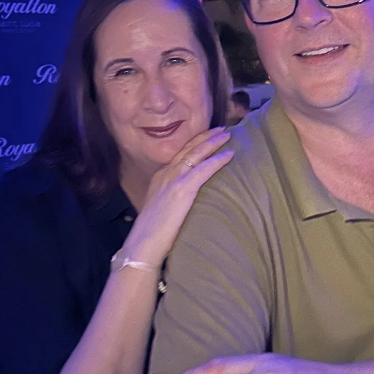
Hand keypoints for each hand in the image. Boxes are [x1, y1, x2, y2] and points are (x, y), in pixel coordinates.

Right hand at [124, 127, 233, 265]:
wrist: (143, 245)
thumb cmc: (154, 234)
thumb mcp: (162, 208)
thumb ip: (174, 197)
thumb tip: (189, 197)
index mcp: (160, 177)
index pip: (180, 153)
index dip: (195, 143)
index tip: (208, 136)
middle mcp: (165, 173)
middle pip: (188, 148)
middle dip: (205, 136)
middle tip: (221, 129)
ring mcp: (173, 180)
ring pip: (196, 153)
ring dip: (213, 142)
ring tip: (227, 134)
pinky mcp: (182, 190)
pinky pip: (204, 169)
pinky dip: (218, 160)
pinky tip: (229, 154)